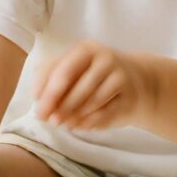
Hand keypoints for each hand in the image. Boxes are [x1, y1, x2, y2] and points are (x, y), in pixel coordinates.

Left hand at [33, 40, 154, 131]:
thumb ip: (54, 79)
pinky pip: (106, 111)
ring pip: (89, 99)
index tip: (38, 108)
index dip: (45, 90)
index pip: (58, 69)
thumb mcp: (77, 71)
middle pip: (71, 79)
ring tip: (64, 124)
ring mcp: (118, 73)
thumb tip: (38, 100)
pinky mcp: (129, 93)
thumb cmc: (97, 78)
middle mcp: (102, 57)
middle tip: (50, 120)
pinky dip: (91, 121)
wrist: (138, 82)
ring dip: (73, 115)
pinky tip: (81, 126)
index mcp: (84, 49)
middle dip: (57, 103)